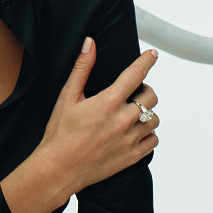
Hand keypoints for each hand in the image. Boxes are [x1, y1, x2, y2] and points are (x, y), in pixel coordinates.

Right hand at [0, 39, 158, 212]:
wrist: (59, 168)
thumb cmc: (60, 133)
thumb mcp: (68, 96)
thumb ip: (82, 68)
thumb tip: (89, 44)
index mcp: (108, 102)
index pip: (135, 74)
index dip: (147, 61)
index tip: (153, 55)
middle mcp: (123, 120)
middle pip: (151, 96)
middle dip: (144, 90)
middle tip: (132, 93)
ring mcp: (130, 139)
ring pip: (154, 118)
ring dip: (146, 113)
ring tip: (131, 114)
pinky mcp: (132, 156)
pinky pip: (153, 140)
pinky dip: (147, 133)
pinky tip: (134, 132)